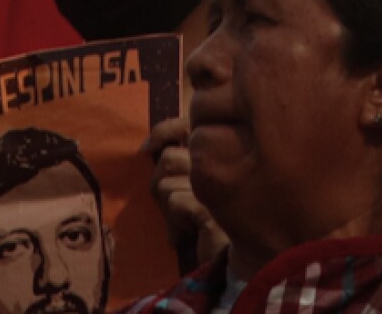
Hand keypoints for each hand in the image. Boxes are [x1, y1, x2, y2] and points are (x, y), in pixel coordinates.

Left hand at [143, 116, 226, 269]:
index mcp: (220, 148)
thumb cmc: (210, 218)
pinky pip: (175, 203)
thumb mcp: (191, 184)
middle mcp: (224, 160)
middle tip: (177, 206)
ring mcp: (220, 183)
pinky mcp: (213, 208)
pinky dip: (176, 223)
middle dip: (161, 186)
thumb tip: (145, 147)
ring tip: (186, 221)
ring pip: (165, 184)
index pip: (183, 126)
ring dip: (168, 208)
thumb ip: (176, 161)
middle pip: (167, 159)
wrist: (235, 255)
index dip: (162, 132)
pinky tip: (192, 232)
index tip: (148, 148)